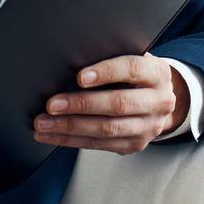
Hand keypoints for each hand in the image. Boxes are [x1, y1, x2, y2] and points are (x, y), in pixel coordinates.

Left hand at [34, 52, 187, 153]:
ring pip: (107, 129)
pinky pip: (100, 145)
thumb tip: (72, 60)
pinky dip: (72, 140)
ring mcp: (148, 127)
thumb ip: (112, 58)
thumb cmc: (136, 75)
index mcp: (157, 73)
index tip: (80, 76)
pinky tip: (53, 135)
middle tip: (52, 104)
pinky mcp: (134, 145)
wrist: (158, 101)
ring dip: (71, 127)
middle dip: (81, 105)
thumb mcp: (133, 60)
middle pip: (118, 104)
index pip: (132, 69)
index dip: (106, 72)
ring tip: (44, 123)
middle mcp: (158, 101)